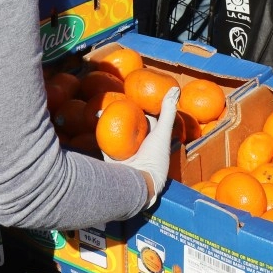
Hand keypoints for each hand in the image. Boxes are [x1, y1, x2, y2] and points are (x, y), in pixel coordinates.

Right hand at [106, 87, 178, 207]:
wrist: (137, 183)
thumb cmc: (154, 158)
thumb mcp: (162, 132)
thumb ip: (168, 112)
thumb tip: (175, 89)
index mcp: (152, 138)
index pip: (148, 118)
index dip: (143, 106)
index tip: (137, 92)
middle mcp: (139, 144)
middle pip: (131, 123)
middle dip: (125, 110)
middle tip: (118, 95)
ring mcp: (125, 151)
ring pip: (117, 130)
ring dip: (112, 119)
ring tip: (107, 103)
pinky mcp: (112, 156)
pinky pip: (105, 140)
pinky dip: (101, 129)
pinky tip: (97, 116)